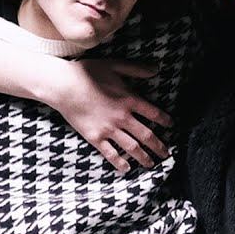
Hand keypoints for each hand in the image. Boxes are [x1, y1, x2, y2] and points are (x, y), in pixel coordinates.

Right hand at [49, 58, 171, 172]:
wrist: (63, 86)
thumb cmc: (87, 72)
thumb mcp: (114, 65)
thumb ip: (136, 69)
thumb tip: (156, 70)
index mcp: (129, 99)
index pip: (153, 113)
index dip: (165, 120)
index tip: (171, 126)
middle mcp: (122, 117)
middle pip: (147, 135)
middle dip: (159, 146)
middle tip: (167, 155)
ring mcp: (109, 129)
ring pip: (132, 148)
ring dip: (144, 158)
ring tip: (151, 165)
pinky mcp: (95, 137)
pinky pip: (110, 154)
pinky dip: (120, 163)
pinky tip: (126, 169)